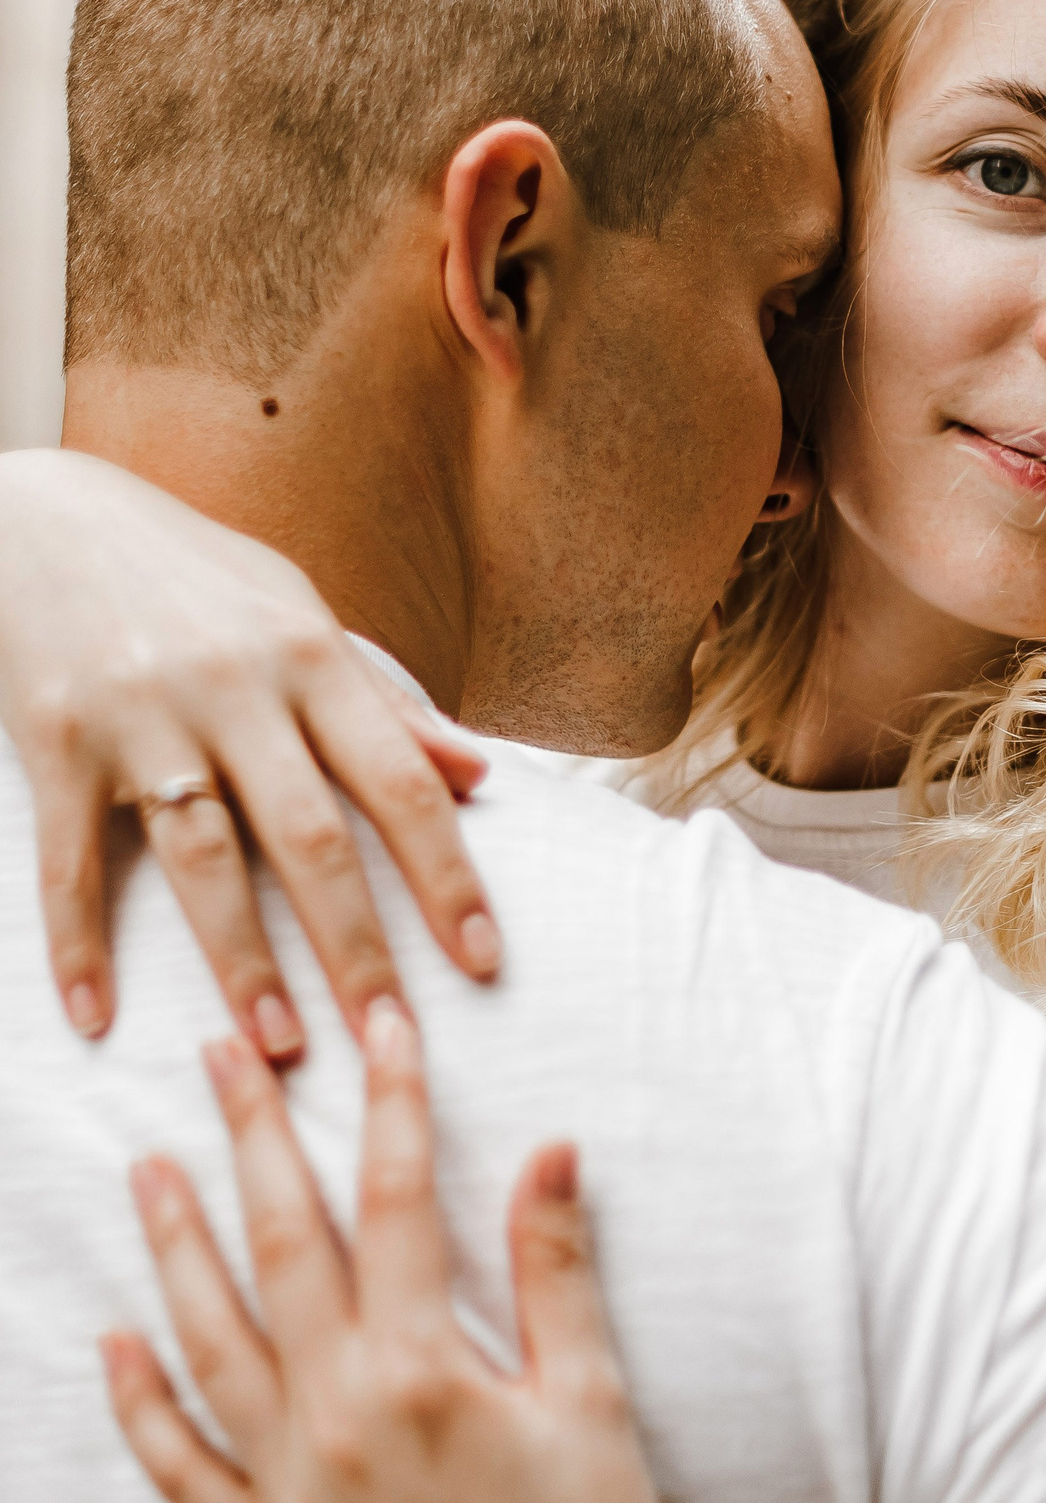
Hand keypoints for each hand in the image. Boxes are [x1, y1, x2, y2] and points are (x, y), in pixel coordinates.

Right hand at [0, 449, 496, 1057]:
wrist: (40, 516)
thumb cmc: (194, 577)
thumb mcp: (301, 613)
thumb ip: (386, 703)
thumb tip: (477, 772)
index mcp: (313, 660)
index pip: (401, 784)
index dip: (447, 878)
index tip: (483, 960)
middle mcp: (236, 690)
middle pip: (311, 838)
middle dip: (357, 946)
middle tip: (392, 1037)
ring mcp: (141, 716)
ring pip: (203, 859)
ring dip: (241, 962)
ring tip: (277, 1047)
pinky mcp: (53, 739)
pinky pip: (71, 859)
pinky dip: (78, 943)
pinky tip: (97, 1017)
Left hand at [100, 999, 655, 1502]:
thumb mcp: (591, 1409)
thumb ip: (557, 1279)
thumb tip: (551, 1154)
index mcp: (419, 1367)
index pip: (396, 1200)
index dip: (390, 1104)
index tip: (380, 1027)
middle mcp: (331, 1409)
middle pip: (281, 1245)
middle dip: (253, 1140)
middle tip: (222, 1054)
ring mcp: (281, 1476)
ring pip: (207, 1337)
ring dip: (175, 1246)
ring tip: (150, 1167)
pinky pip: (177, 1462)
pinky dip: (140, 1402)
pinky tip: (116, 1344)